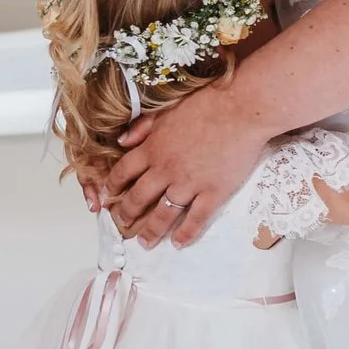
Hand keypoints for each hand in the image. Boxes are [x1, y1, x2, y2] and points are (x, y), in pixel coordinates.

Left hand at [103, 78, 271, 245]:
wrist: (241, 109)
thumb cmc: (205, 104)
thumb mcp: (166, 111)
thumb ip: (141, 128)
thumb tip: (121, 141)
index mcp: (152, 149)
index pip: (123, 172)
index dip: (113, 186)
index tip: (107, 197)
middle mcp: (166, 170)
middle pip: (139, 198)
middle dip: (127, 213)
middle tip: (122, 224)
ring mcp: (189, 183)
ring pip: (164, 214)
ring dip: (151, 230)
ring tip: (145, 242)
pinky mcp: (213, 192)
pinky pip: (196, 219)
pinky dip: (186, 234)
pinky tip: (178, 243)